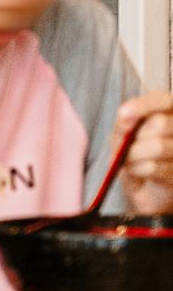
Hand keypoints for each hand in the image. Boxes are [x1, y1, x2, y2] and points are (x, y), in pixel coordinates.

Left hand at [115, 95, 172, 215]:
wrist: (144, 190)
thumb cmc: (135, 156)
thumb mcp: (124, 135)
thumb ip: (125, 123)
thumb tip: (125, 115)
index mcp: (171, 112)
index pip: (163, 99)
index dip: (143, 106)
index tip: (123, 114)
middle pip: (160, 123)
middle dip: (135, 136)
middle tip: (126, 147)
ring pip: (158, 146)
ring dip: (134, 155)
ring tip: (131, 161)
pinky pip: (155, 167)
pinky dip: (138, 170)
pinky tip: (138, 173)